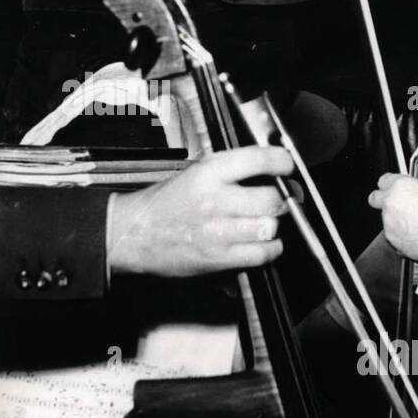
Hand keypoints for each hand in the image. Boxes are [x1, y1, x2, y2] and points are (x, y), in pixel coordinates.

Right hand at [108, 146, 293, 277]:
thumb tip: (267, 169)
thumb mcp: (192, 173)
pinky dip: (270, 249)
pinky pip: (261, 254)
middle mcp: (215, 200)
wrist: (131, 234)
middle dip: (285, 199)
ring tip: (269, 221)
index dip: (282, 162)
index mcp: (207, 173)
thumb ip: (229, 171)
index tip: (286, 166)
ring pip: (270, 227)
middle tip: (287, 197)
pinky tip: (263, 243)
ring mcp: (218, 231)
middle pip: (271, 199)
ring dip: (275, 225)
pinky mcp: (219, 258)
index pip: (258, 160)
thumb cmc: (161, 204)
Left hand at [367, 173, 417, 261]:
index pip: (384, 180)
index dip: (390, 184)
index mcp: (400, 186)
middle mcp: (390, 202)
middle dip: (382, 200)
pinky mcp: (390, 237)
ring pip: (385, 217)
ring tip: (414, 223)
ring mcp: (388, 220)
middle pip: (375, 198)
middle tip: (396, 204)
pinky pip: (391, 233)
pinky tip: (414, 233)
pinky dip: (399, 233)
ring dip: (394, 218)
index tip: (395, 188)